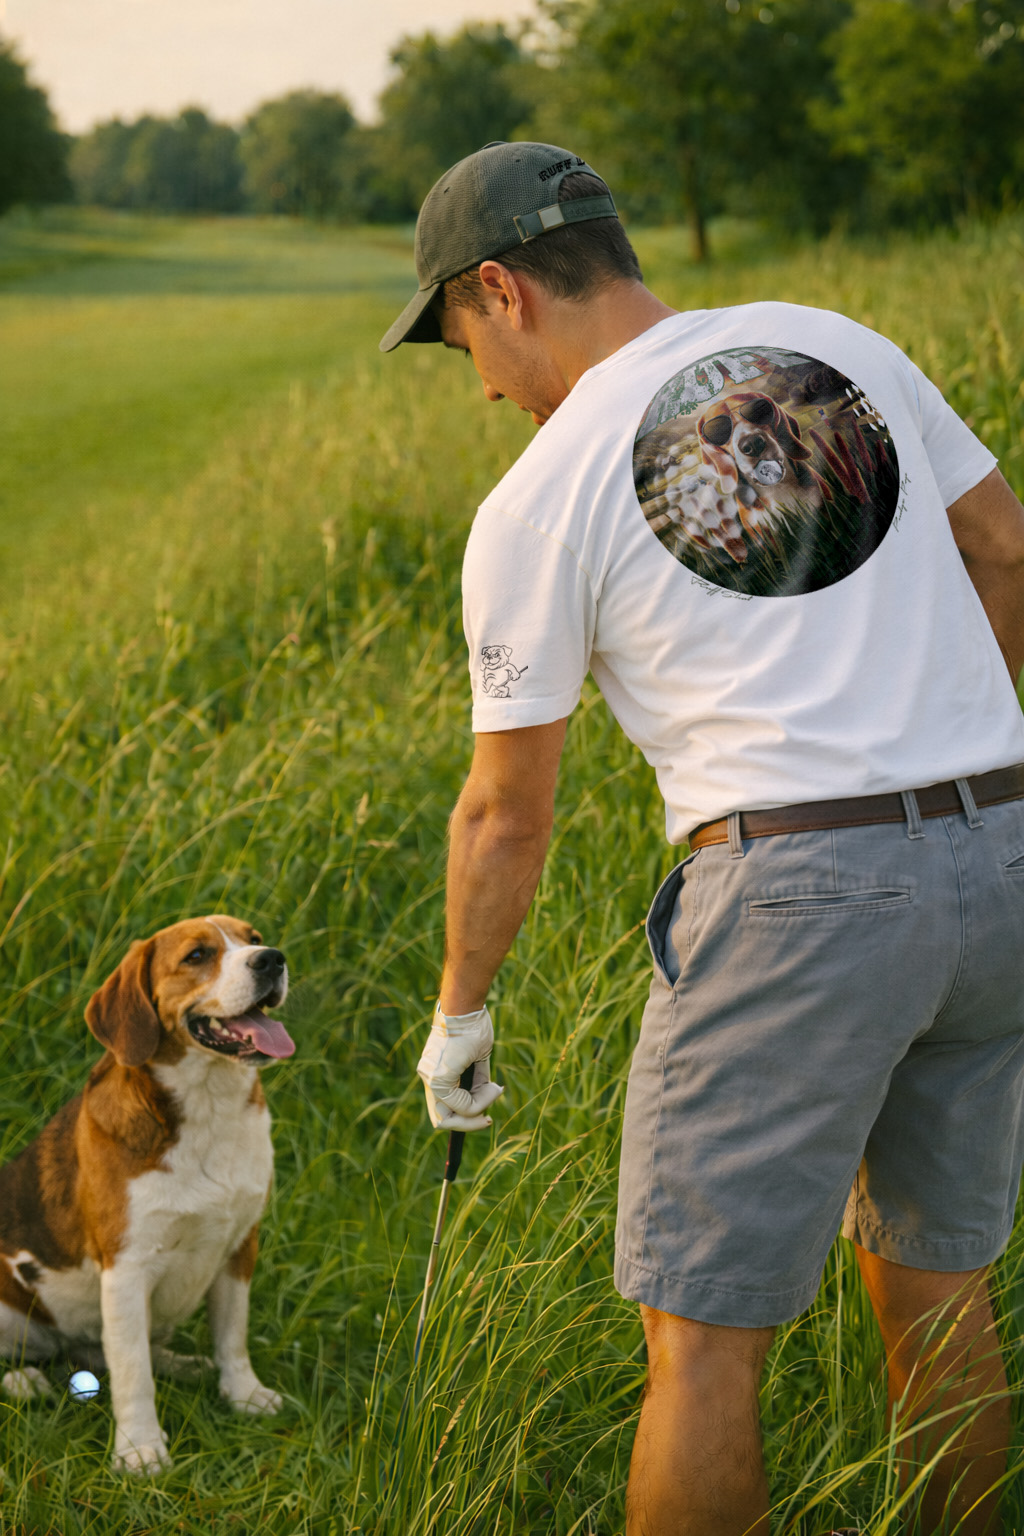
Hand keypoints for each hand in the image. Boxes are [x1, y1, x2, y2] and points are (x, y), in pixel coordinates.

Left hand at [416, 1005, 503, 1131]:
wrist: (466, 1007)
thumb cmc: (472, 1025)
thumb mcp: (477, 1057)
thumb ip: (476, 1080)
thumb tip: (487, 1096)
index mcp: (434, 1071)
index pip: (443, 1108)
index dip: (466, 1116)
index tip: (486, 1112)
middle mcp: (427, 1076)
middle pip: (441, 1120)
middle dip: (468, 1123)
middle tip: (488, 1119)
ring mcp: (430, 1078)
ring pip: (449, 1117)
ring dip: (476, 1112)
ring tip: (494, 1091)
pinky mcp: (438, 1078)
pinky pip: (461, 1104)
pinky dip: (479, 1102)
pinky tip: (493, 1088)